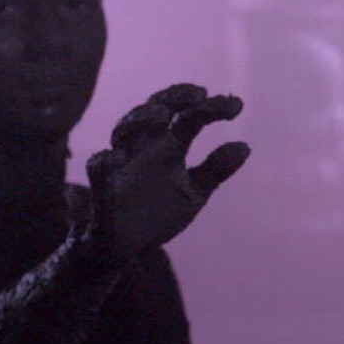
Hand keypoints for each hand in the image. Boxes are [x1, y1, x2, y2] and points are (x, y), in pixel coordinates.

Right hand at [87, 84, 249, 259]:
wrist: (127, 248)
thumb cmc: (159, 212)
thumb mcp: (195, 192)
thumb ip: (216, 169)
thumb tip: (245, 147)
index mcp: (169, 146)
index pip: (190, 116)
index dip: (212, 107)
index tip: (237, 105)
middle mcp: (145, 148)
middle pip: (154, 110)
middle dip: (174, 98)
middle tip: (199, 95)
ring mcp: (122, 165)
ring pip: (123, 131)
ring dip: (139, 119)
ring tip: (161, 115)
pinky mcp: (103, 188)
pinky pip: (98, 170)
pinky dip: (104, 162)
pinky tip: (115, 157)